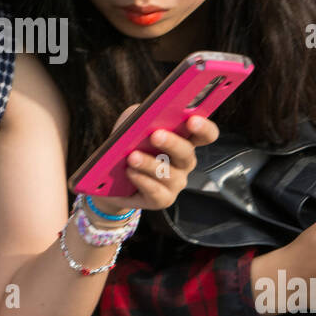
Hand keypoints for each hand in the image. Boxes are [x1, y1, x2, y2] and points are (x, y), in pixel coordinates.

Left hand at [86, 108, 219, 215]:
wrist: (109, 177)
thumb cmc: (126, 144)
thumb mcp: (133, 123)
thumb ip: (143, 116)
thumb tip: (147, 116)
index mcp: (184, 140)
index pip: (205, 134)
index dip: (203, 128)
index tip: (192, 120)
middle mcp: (184, 163)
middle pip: (187, 154)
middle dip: (173, 144)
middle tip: (156, 135)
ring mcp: (175, 183)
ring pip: (169, 174)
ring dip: (149, 164)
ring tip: (132, 157)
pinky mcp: (162, 199)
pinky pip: (156, 192)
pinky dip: (143, 181)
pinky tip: (131, 172)